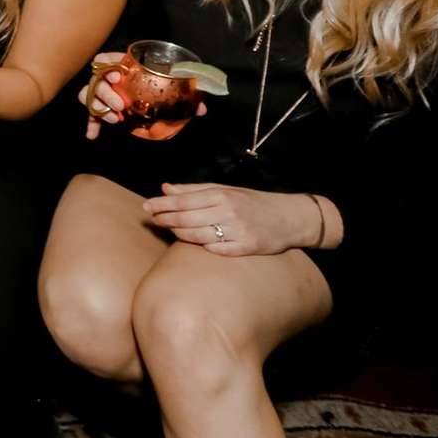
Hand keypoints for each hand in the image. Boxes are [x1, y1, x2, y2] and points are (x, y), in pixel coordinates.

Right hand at [81, 52, 207, 139]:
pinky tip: (92, 135)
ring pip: (90, 95)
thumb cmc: (166, 81)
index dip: (107, 66)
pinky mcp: (104, 107)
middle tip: (121, 105)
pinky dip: (92, 124)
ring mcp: (106, 92)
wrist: (161, 93)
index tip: (117, 77)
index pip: (106, 59)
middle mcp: (111, 77)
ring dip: (99, 107)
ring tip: (114, 119)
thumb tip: (201, 109)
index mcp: (126, 65)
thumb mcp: (177, 84)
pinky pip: (92, 114)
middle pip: (97, 80)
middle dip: (106, 93)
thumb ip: (189, 93)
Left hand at [143, 183, 319, 255]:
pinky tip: (193, 244)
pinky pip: (216, 250)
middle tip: (152, 219)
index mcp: (222, 195)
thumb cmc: (253, 202)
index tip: (147, 206)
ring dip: (179, 233)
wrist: (290, 218)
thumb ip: (194, 190)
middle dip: (166, 219)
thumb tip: (165, 188)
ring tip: (168, 230)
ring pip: (197, 236)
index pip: (184, 200)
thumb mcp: (226, 190)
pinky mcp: (245, 248)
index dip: (163, 204)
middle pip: (187, 218)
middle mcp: (228, 211)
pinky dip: (202, 247)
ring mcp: (237, 231)